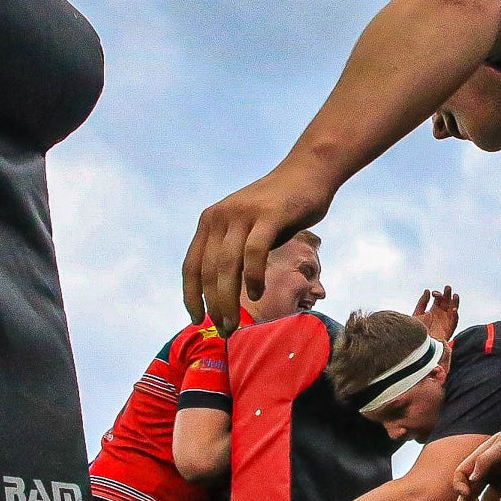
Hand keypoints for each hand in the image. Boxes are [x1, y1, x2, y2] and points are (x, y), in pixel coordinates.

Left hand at [183, 161, 334, 333]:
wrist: (308, 172)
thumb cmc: (281, 207)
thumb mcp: (248, 228)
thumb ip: (235, 252)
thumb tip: (227, 292)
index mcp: (210, 221)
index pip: (191, 265)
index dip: (191, 296)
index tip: (198, 320)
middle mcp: (220, 216)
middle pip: (209, 270)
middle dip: (214, 304)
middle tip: (225, 329)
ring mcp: (243, 214)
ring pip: (228, 265)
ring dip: (229, 299)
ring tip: (236, 321)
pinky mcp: (268, 215)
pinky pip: (254, 252)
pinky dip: (254, 277)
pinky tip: (257, 294)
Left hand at [413, 286, 460, 340]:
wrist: (418, 345)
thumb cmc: (416, 330)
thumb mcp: (418, 313)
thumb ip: (422, 302)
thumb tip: (427, 290)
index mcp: (433, 311)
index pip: (439, 300)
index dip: (438, 295)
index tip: (434, 294)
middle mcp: (441, 316)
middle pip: (447, 303)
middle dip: (448, 295)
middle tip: (447, 287)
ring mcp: (446, 322)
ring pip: (453, 310)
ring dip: (455, 303)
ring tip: (455, 295)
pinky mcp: (449, 330)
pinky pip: (454, 322)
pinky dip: (455, 316)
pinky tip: (454, 310)